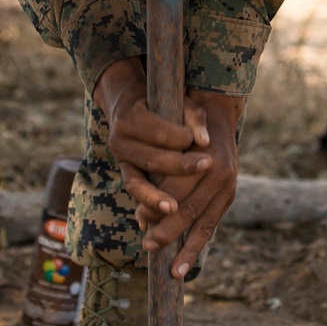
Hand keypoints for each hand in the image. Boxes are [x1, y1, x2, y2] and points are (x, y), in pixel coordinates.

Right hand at [93, 58, 213, 217]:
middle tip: (206, 168)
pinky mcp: (125, 173)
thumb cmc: (161, 103)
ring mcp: (120, 160)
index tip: (205, 144)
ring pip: (136, 182)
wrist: (130, 107)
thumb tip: (205, 140)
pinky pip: (134, 193)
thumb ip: (193, 116)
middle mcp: (119, 140)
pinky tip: (149, 223)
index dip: (182, 140)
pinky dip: (143, 206)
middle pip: (151, 159)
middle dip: (179, 168)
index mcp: (130, 117)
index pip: (159, 133)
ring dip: (154, 198)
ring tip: (172, 209)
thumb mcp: (178, 101)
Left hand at [138, 88, 241, 278]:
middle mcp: (221, 176)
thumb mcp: (179, 120)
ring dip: (184, 247)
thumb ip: (172, 137)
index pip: (179, 188)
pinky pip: (210, 227)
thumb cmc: (188, 119)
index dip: (158, 205)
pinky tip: (182, 266)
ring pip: (202, 224)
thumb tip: (183, 144)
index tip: (140, 219)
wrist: (218, 115)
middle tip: (148, 245)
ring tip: (171, 269)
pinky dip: (196, 246)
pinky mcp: (228, 198)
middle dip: (168, 230)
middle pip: (190, 209)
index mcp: (208, 159)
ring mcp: (227, 189)